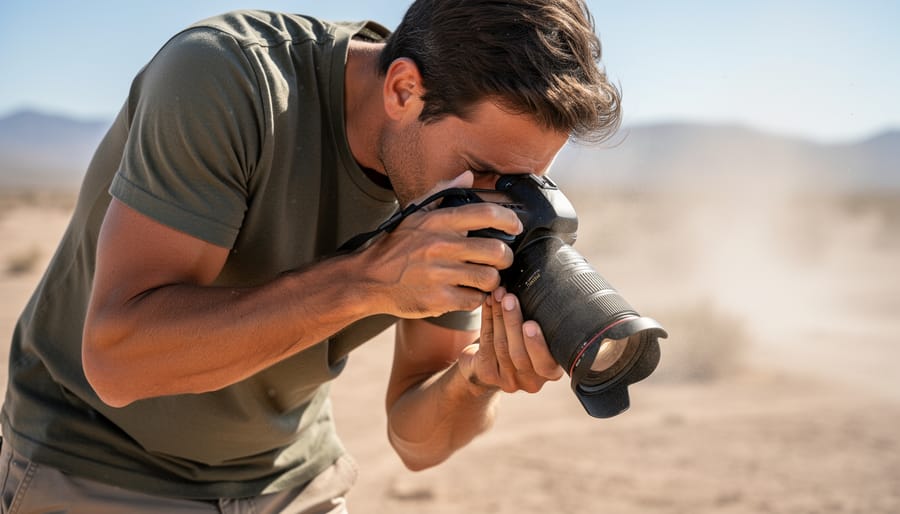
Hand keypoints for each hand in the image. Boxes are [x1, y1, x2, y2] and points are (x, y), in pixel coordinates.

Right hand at [359, 172, 521, 317]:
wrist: (368, 279)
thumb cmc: (395, 246)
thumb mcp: (414, 213)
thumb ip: (443, 192)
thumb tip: (468, 177)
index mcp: (438, 222)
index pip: (486, 214)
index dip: (509, 220)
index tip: (515, 227)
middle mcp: (441, 246)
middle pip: (496, 251)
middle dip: (505, 257)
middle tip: (500, 259)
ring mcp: (440, 275)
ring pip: (489, 278)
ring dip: (491, 280)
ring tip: (483, 277)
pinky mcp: (438, 300)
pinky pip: (474, 300)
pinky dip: (475, 298)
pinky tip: (467, 292)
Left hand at [458, 287, 564, 393]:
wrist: (495, 363)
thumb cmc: (524, 341)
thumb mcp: (539, 335)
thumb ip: (545, 322)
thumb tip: (549, 286)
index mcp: (551, 372)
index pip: (546, 364)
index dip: (537, 345)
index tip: (531, 323)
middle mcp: (531, 381)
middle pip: (519, 354)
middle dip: (512, 322)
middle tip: (509, 298)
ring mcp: (509, 380)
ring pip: (501, 347)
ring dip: (498, 316)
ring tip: (498, 294)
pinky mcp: (488, 374)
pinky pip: (486, 344)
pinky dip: (487, 319)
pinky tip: (488, 303)